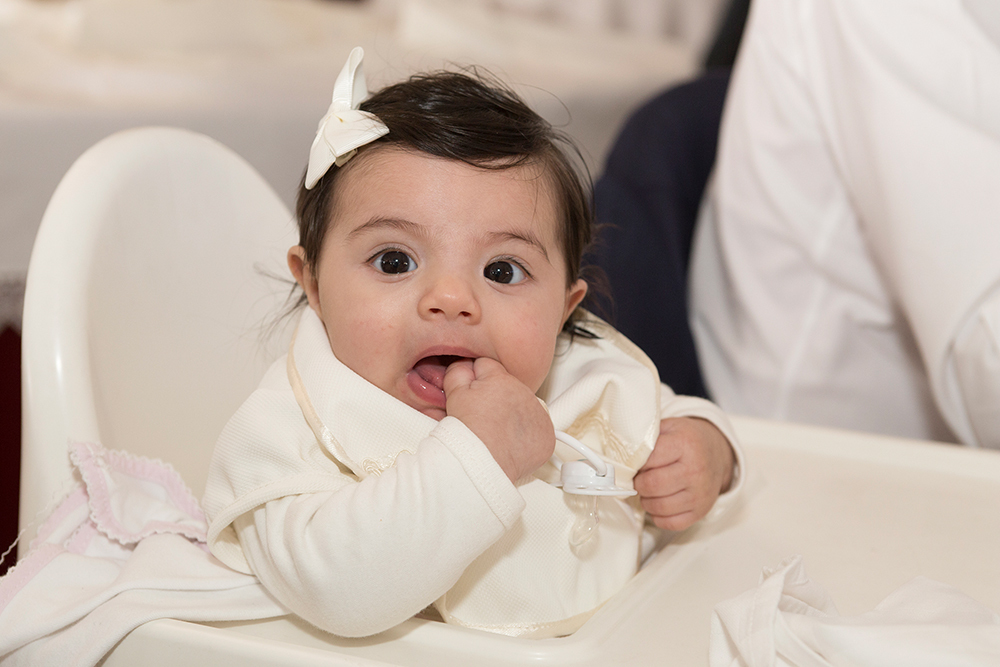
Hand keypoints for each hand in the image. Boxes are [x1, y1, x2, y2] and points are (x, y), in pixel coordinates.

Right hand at [443, 358, 554, 482]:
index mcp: (501, 380)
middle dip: (497, 400)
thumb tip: (465, 366)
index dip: (477, 382)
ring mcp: (539, 415)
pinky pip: (538, 430)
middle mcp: (525, 393)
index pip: (489, 368)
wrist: (484, 465)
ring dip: (514, 417)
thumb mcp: (454, 396)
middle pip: (509, 389)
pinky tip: (511, 444)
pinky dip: (528, 437)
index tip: (473, 397)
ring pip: (525, 409)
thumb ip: (458, 372)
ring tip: (496, 434)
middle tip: (482, 419)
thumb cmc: (468, 435)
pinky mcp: (547, 436)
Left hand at [633, 417, 733, 530]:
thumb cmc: (688, 440)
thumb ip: (646, 436)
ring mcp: (700, 494)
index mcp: (685, 445)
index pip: (648, 459)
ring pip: (659, 507)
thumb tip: (618, 451)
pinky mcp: (701, 511)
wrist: (717, 452)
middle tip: (638, 479)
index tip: (631, 464)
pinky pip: (670, 523)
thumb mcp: (669, 427)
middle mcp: (695, 470)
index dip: (633, 463)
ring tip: (648, 490)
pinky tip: (658, 502)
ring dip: (646, 501)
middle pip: (652, 485)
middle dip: (638, 484)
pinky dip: (658, 516)